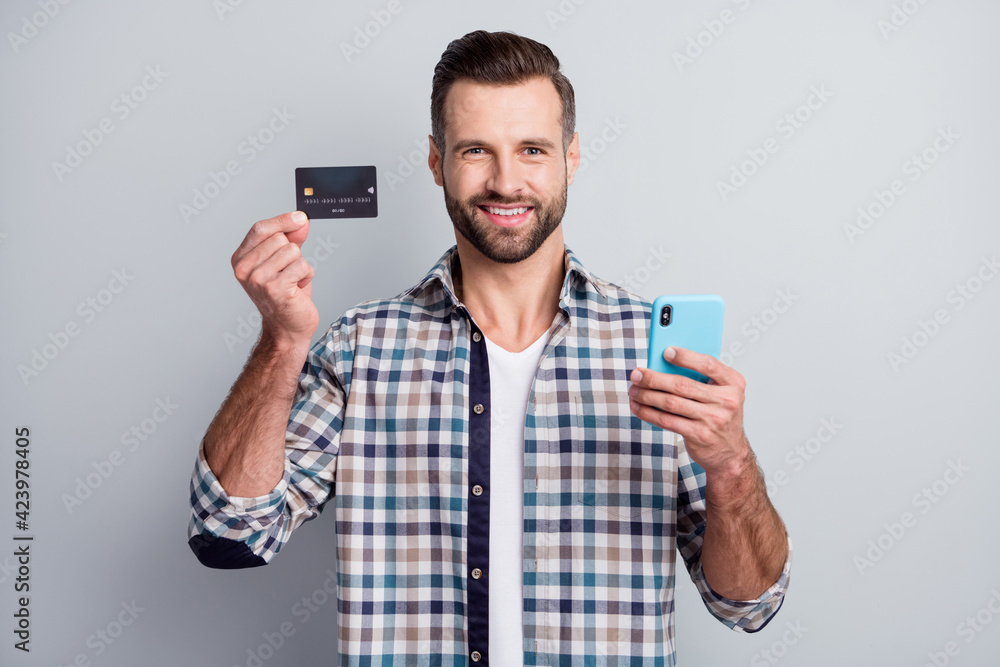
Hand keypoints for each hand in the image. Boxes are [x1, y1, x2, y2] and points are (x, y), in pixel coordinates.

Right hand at [231, 211, 317, 349]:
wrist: (288, 328)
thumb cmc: (285, 295)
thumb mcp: (285, 261)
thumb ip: (291, 239)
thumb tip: (300, 220)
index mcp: (240, 259)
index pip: (261, 229)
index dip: (283, 220)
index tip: (300, 218)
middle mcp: (244, 269)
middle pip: (280, 238)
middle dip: (293, 253)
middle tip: (288, 272)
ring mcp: (257, 278)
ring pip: (292, 251)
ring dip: (300, 266)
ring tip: (292, 281)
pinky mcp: (274, 288)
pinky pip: (301, 266)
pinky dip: (306, 276)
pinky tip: (296, 289)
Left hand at [628, 346, 750, 478]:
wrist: (730, 452)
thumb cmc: (720, 415)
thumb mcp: (721, 392)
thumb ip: (701, 378)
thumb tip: (663, 365)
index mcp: (733, 383)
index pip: (708, 364)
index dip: (685, 357)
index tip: (665, 351)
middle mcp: (726, 401)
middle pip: (682, 385)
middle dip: (654, 378)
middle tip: (636, 374)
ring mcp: (713, 419)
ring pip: (671, 403)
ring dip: (647, 396)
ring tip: (633, 391)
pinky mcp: (699, 435)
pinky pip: (668, 421)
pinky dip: (649, 413)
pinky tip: (639, 407)